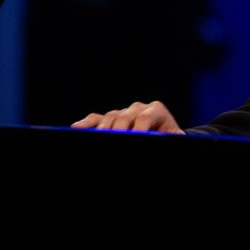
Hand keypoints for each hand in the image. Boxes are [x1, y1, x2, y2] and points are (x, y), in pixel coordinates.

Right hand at [71, 101, 185, 133]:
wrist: (164, 134)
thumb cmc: (169, 136)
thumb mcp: (174, 136)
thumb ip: (173, 136)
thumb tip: (172, 136)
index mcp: (155, 110)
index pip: (144, 118)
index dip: (138, 130)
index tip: (134, 138)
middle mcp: (138, 108)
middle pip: (124, 117)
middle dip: (118, 131)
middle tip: (111, 141)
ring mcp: (123, 112)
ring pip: (109, 117)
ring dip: (102, 129)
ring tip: (95, 139)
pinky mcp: (110, 118)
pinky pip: (96, 118)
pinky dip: (86, 123)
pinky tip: (75, 128)